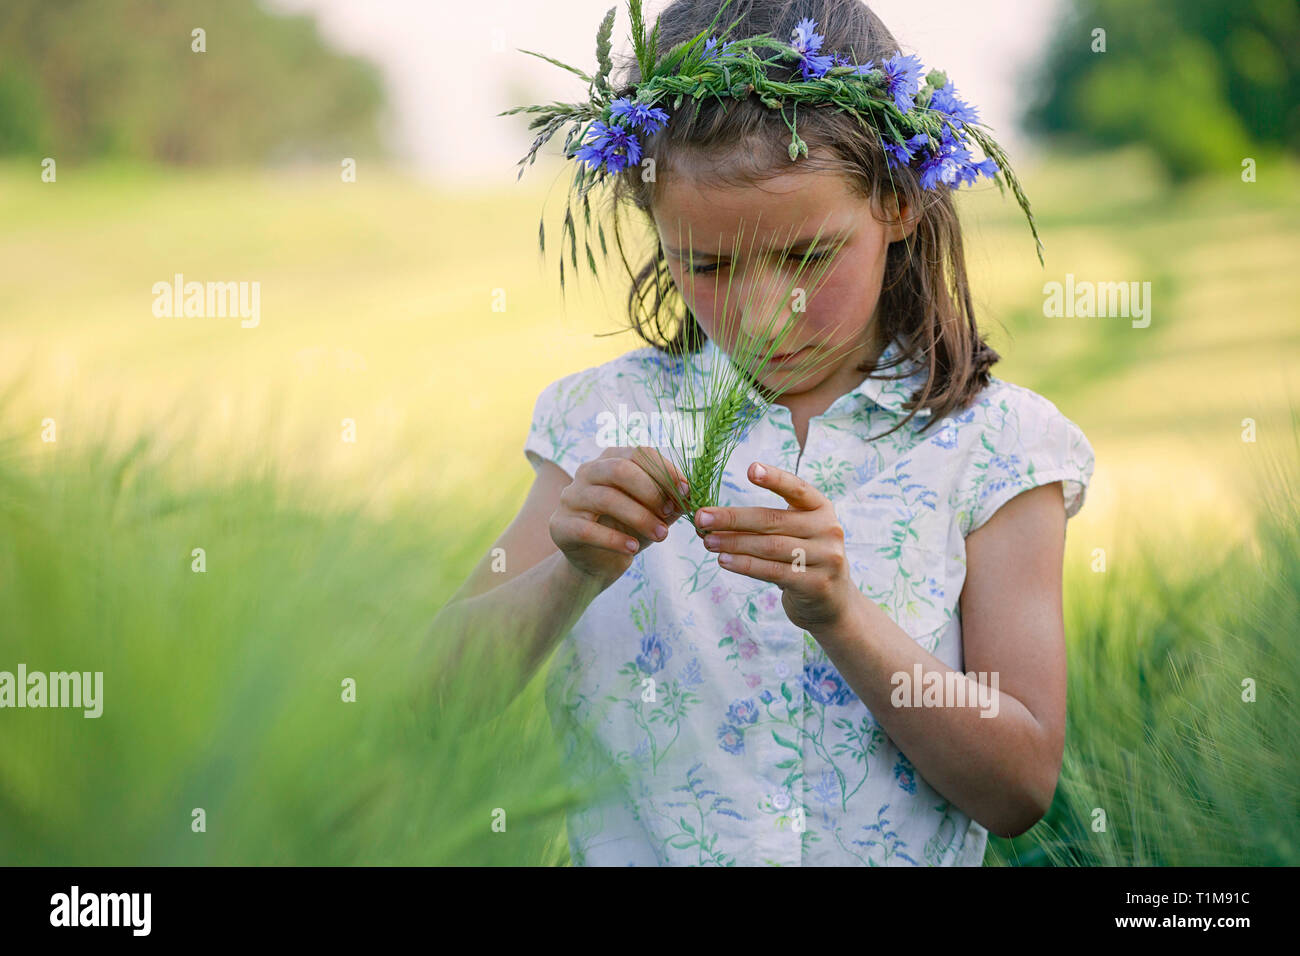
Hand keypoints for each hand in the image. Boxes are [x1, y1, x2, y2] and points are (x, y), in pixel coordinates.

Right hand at [550, 445, 689, 587]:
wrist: (597, 561)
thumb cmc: (627, 529)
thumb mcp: (653, 513)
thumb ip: (669, 501)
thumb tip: (689, 494)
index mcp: (610, 460)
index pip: (639, 454)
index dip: (665, 471)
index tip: (686, 492)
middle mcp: (587, 472)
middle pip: (620, 469)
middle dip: (651, 491)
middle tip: (670, 514)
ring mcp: (570, 497)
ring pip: (606, 498)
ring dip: (640, 517)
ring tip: (661, 536)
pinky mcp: (560, 525)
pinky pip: (588, 529)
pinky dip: (615, 540)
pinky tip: (633, 549)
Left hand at [695, 461, 856, 631]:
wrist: (833, 601)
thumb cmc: (803, 558)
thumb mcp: (796, 533)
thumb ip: (766, 523)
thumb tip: (713, 518)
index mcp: (822, 508)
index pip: (797, 488)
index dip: (775, 479)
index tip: (751, 469)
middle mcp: (828, 529)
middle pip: (772, 520)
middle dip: (732, 518)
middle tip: (702, 517)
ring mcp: (825, 558)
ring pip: (769, 547)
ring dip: (733, 543)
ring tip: (707, 541)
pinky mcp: (815, 584)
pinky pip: (772, 571)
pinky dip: (744, 564)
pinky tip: (724, 560)